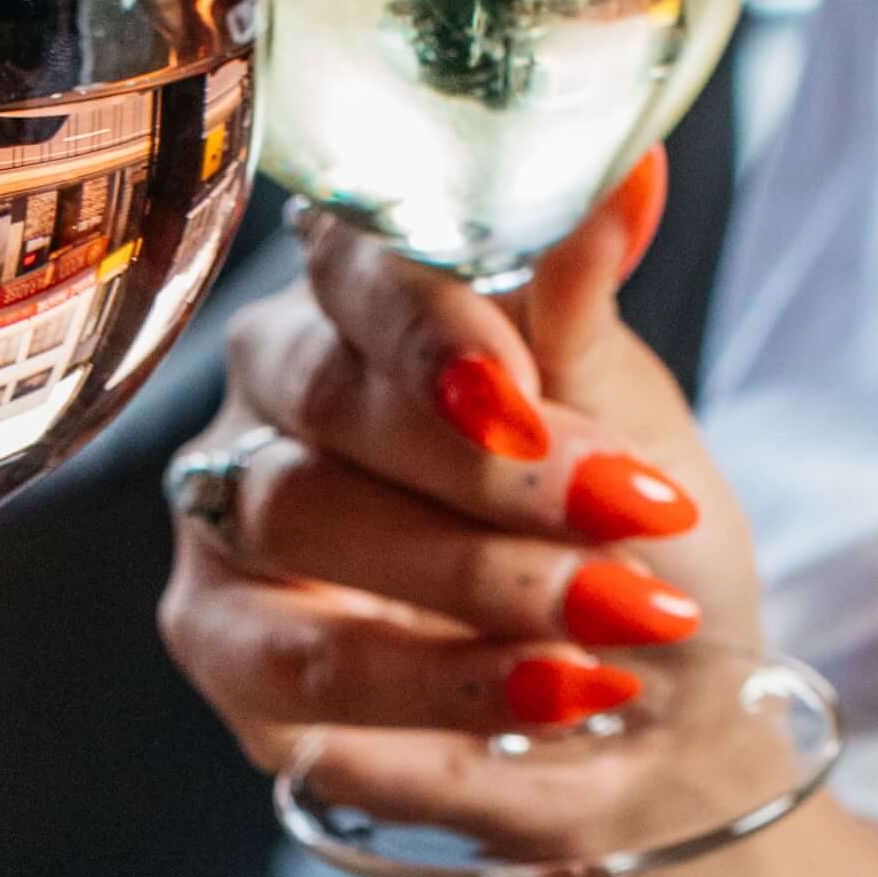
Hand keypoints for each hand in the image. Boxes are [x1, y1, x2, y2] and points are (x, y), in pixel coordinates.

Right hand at [159, 155, 774, 860]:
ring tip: (620, 620)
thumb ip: (587, 307)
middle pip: (325, 400)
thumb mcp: (629, 415)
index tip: (519, 392)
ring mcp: (229, 519)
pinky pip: (298, 667)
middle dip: (485, 472)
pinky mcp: (224, 648)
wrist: (653, 706)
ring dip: (474, 581)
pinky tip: (553, 694)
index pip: (356, 265)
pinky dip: (436, 685)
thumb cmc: (624, 536)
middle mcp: (275, 393)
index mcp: (365, 297)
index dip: (429, 328)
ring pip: (300, 524)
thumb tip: (630, 171)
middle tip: (628, 516)